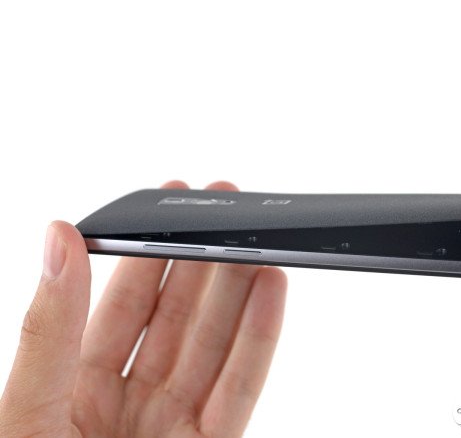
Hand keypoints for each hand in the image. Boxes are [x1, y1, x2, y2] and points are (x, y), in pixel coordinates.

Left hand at [0, 180, 286, 437]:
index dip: (146, 254)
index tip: (167, 208)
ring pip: (214, 347)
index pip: (119, 305)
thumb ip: (48, 329)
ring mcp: (172, 429)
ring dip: (238, 292)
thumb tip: (59, 240)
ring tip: (254, 245)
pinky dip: (260, 339)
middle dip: (201, 263)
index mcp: (72, 390)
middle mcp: (127, 404)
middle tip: (224, 213)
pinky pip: (241, 389)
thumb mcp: (26, 415)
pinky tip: (270, 294)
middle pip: (175, 319)